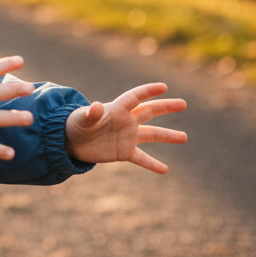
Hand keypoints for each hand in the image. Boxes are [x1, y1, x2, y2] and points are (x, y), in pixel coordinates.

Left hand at [64, 83, 186, 172]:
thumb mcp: (81, 119)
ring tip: (184, 137)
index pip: (135, 97)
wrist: (71, 141)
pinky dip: (153, 164)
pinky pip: (142, 158)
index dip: (148, 91)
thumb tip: (96, 106)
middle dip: (166, 107)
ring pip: (151, 135)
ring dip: (168, 136)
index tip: (163, 87)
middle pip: (149, 111)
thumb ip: (90, 114)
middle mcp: (126, 121)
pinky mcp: (124, 152)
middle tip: (183, 103)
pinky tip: (165, 170)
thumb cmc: (75, 124)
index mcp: (116, 109)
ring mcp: (127, 137)